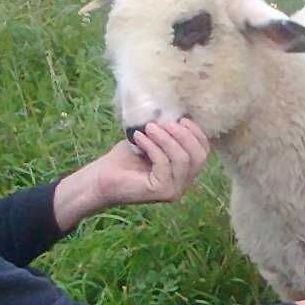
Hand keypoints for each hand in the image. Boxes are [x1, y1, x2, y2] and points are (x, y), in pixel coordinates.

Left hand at [51, 118, 209, 230]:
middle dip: (183, 134)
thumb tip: (175, 112)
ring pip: (183, 159)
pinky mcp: (162, 192)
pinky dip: (152, 147)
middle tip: (162, 123)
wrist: (101, 178)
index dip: (196, 132)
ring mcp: (175, 190)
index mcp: (185, 170)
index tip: (180, 118)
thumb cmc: (125, 159)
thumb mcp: (150, 139)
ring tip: (148, 128)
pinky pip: (165, 164)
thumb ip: (166, 131)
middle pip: (199, 156)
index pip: (203, 151)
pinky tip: (138, 138)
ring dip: (166, 139)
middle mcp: (184, 183)